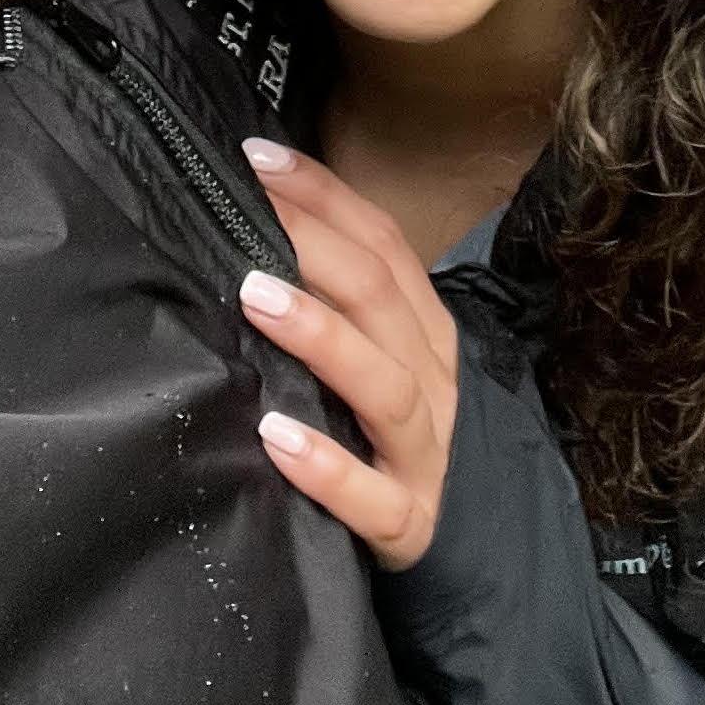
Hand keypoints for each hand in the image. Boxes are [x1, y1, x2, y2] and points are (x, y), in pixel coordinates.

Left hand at [234, 141, 459, 570]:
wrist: (459, 544)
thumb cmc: (388, 435)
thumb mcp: (379, 356)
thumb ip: (334, 298)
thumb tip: (254, 222)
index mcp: (424, 328)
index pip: (382, 243)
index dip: (322, 195)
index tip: (255, 159)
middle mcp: (431, 379)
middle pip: (380, 299)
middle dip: (313, 248)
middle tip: (244, 219)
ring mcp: (423, 453)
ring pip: (383, 387)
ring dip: (319, 336)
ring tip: (256, 300)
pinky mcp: (408, 523)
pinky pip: (374, 498)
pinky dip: (327, 468)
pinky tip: (276, 437)